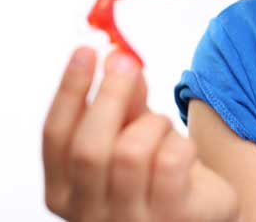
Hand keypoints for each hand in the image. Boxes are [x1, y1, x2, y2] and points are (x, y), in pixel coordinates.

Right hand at [42, 47, 239, 221]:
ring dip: (154, 123)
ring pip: (132, 151)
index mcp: (65, 191)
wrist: (200, 217)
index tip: (86, 50)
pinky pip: (171, 161)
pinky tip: (186, 152)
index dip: (70, 90)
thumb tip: (118, 58)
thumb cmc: (159, 178)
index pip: (55, 135)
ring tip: (165, 126)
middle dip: (109, 95)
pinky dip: (181, 142)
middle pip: (89, 147)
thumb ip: (124, 105)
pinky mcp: (172, 218)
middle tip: (127, 61)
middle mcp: (89, 213)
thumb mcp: (134, 137)